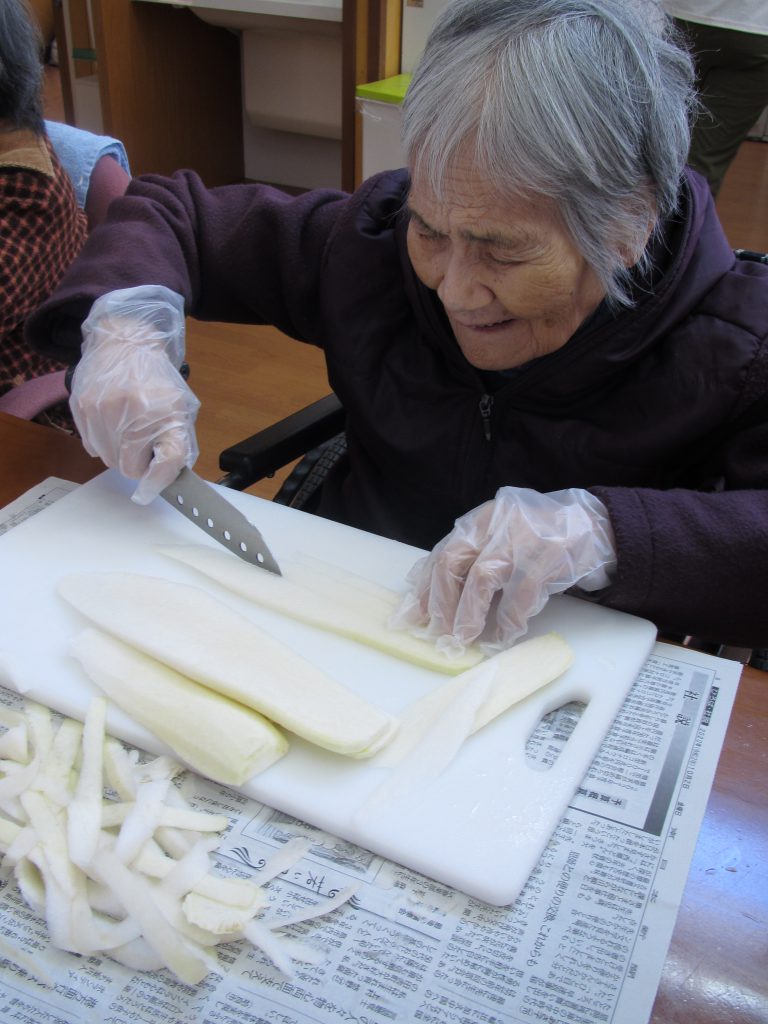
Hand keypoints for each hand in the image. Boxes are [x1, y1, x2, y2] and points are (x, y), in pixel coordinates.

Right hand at [70, 286, 199, 503]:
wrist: (125, 342)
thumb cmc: (156, 380)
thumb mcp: (180, 408)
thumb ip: (176, 444)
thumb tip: (165, 479)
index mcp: (164, 412)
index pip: (166, 461)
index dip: (159, 481)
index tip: (152, 489)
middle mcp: (132, 412)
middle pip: (129, 468)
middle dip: (137, 462)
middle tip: (142, 444)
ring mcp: (102, 410)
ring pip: (107, 459)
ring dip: (118, 453)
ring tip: (126, 429)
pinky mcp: (81, 407)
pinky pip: (91, 446)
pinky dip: (102, 441)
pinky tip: (110, 422)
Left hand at [392, 487, 616, 655]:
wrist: (592, 525)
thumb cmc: (539, 538)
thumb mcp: (499, 538)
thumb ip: (470, 558)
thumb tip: (429, 593)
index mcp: (479, 521)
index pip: (441, 554)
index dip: (424, 588)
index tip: (411, 617)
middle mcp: (495, 524)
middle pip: (453, 562)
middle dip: (440, 602)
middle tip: (437, 634)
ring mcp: (522, 537)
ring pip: (483, 577)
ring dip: (469, 613)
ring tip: (463, 639)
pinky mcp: (549, 554)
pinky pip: (521, 593)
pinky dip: (509, 619)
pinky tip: (503, 636)